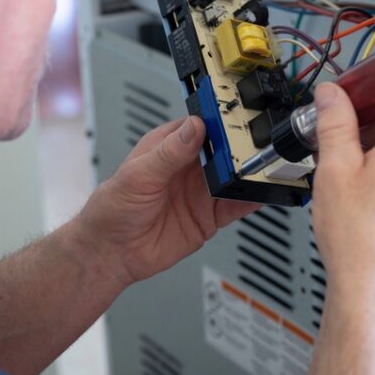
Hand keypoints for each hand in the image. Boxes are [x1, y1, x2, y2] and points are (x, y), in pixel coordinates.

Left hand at [76, 117, 256, 287]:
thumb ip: (169, 152)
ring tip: (262, 168)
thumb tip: (194, 127)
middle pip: (223, 150)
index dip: (219, 122)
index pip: (201, 126)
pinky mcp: (208, 216)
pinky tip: (259, 193)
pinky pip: (235, 205)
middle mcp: (188, 167)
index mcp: (169, 146)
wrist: (112, 253)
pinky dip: (250, 199)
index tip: (236, 121)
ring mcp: (200, 191)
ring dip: (247, 172)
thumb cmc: (113, 208)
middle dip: (240, 148)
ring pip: (232, 176)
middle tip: (254, 146)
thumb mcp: (139, 174)